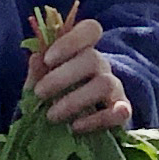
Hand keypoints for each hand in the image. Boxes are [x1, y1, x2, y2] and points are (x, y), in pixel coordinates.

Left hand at [29, 12, 130, 133]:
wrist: (74, 129)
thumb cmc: (56, 98)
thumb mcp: (42, 83)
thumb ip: (38, 71)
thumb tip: (36, 57)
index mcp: (83, 51)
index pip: (90, 30)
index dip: (71, 40)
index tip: (48, 59)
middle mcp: (102, 66)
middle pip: (93, 58)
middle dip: (62, 76)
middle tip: (40, 93)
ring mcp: (115, 88)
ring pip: (104, 84)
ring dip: (75, 100)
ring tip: (52, 116)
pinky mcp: (122, 112)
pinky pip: (119, 112)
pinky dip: (97, 120)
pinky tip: (75, 127)